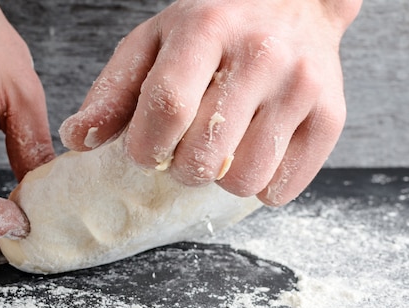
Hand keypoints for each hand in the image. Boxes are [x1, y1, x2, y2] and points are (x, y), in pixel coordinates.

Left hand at [59, 0, 361, 204]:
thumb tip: (77, 141)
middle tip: (185, 148)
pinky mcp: (332, 117)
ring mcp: (303, 87)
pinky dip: (259, 186)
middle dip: (180, 167)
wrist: (294, 1)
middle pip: (203, 154)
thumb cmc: (213, 26)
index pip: (167, 107)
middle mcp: (262, 55)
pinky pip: (283, 188)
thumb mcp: (153, 42)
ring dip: (220, 178)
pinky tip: (252, 154)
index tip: (146, 150)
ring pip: (243, 180)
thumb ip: (112, 91)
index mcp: (207, 30)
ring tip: (221, 149)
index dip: (146, 146)